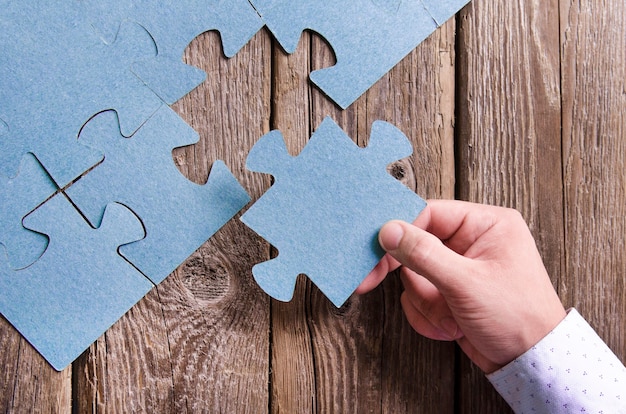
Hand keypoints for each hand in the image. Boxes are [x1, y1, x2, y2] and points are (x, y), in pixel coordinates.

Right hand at [357, 200, 566, 372]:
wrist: (531, 364)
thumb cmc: (516, 317)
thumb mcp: (466, 283)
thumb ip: (423, 254)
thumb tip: (389, 230)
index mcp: (486, 224)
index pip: (429, 214)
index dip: (401, 230)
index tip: (375, 247)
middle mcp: (472, 242)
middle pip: (416, 245)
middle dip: (411, 276)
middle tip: (369, 281)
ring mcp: (459, 269)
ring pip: (415, 276)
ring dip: (426, 302)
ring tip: (452, 317)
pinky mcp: (450, 293)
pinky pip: (419, 297)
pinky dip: (429, 316)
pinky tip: (452, 327)